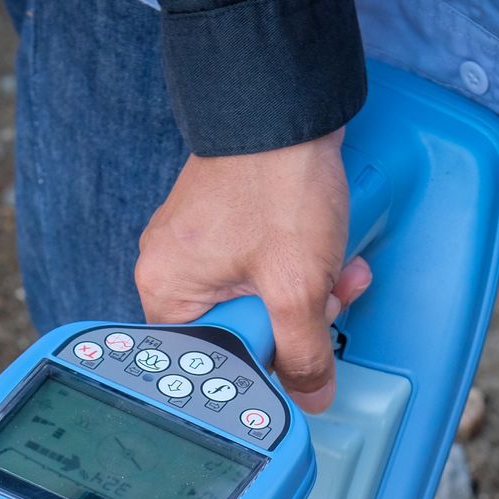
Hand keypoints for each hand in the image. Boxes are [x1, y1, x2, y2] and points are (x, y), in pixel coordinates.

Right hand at [135, 130, 372, 413]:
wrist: (286, 103)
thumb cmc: (275, 182)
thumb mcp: (298, 287)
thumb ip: (304, 352)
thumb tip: (310, 395)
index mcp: (165, 290)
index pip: (211, 362)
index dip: (264, 361)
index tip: (298, 348)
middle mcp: (171, 268)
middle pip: (241, 330)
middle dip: (297, 321)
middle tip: (324, 298)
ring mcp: (200, 244)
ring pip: (261, 298)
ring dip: (308, 290)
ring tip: (333, 266)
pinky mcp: (228, 224)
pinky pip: (265, 267)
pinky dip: (301, 264)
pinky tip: (326, 249)